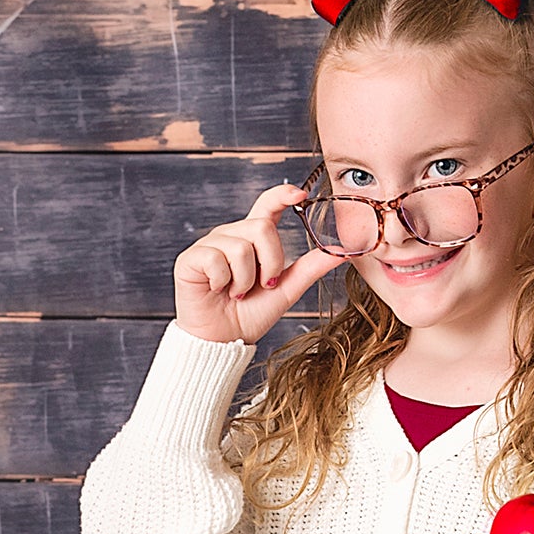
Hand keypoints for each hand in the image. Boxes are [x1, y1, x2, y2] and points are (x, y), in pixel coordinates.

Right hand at [174, 181, 343, 344]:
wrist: (224, 339)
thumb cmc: (251, 314)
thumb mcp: (287, 289)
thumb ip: (311, 267)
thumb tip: (342, 251)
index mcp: (253, 238)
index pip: (267, 205)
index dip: (282, 194)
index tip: (300, 194)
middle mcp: (231, 235)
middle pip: (262, 227)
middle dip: (270, 262)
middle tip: (262, 284)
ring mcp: (210, 245)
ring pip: (241, 247)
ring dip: (246, 280)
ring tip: (238, 292)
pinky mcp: (191, 258)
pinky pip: (217, 259)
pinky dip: (224, 282)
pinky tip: (219, 290)